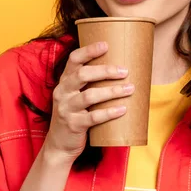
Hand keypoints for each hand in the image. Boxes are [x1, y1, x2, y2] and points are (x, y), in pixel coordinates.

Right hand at [43, 41, 132, 163]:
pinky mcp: (73, 124)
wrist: (59, 145)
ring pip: (89, 96)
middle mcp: (62, 92)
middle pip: (83, 75)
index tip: (106, 45)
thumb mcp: (75, 96)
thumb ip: (89, 84)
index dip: (89, 51)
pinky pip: (93, 117)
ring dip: (112, 91)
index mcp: (64, 81)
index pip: (73, 60)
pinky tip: (123, 109)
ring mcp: (66, 108)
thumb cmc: (74, 116)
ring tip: (130, 89)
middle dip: (105, 71)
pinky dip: (109, 112)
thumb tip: (120, 70)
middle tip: (125, 71)